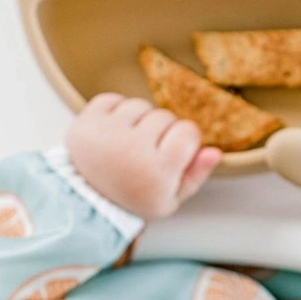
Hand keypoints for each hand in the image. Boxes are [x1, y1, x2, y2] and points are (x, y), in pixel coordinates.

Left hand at [66, 94, 221, 219]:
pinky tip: (112, 135)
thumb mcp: (170, 199)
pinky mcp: (85, 123)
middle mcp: (131, 151)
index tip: (172, 155)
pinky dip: (115, 112)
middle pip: (165, 116)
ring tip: (128, 145)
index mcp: (157, 172)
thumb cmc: (135, 197)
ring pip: (140, 105)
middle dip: (161, 132)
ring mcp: (106, 134)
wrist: (88, 200)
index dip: (185, 142)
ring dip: (139, 121)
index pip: (189, 131)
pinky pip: (113, 99)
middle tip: (146, 154)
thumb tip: (215, 152)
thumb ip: (196, 175)